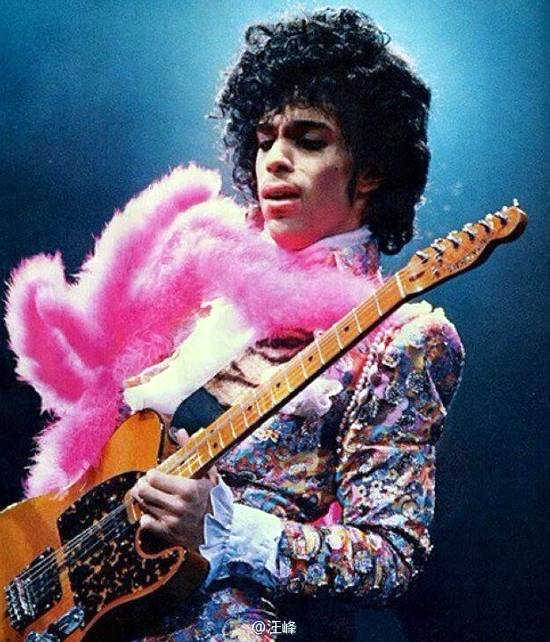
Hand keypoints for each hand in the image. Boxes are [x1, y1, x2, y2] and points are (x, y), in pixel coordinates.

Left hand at [129, 429, 217, 549]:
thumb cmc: (214, 498)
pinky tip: (154, 511)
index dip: (152, 474)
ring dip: (143, 498)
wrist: (222, 530)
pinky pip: (145, 522)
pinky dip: (146, 515)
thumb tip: (181, 431)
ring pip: (143, 505)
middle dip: (142, 485)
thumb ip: (192, 451)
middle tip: (146, 483)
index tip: (155, 474)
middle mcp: (178, 506)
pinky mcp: (168, 534)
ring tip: (149, 494)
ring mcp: (172, 521)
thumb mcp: (209, 473)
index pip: (154, 477)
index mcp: (188, 489)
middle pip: (144, 491)